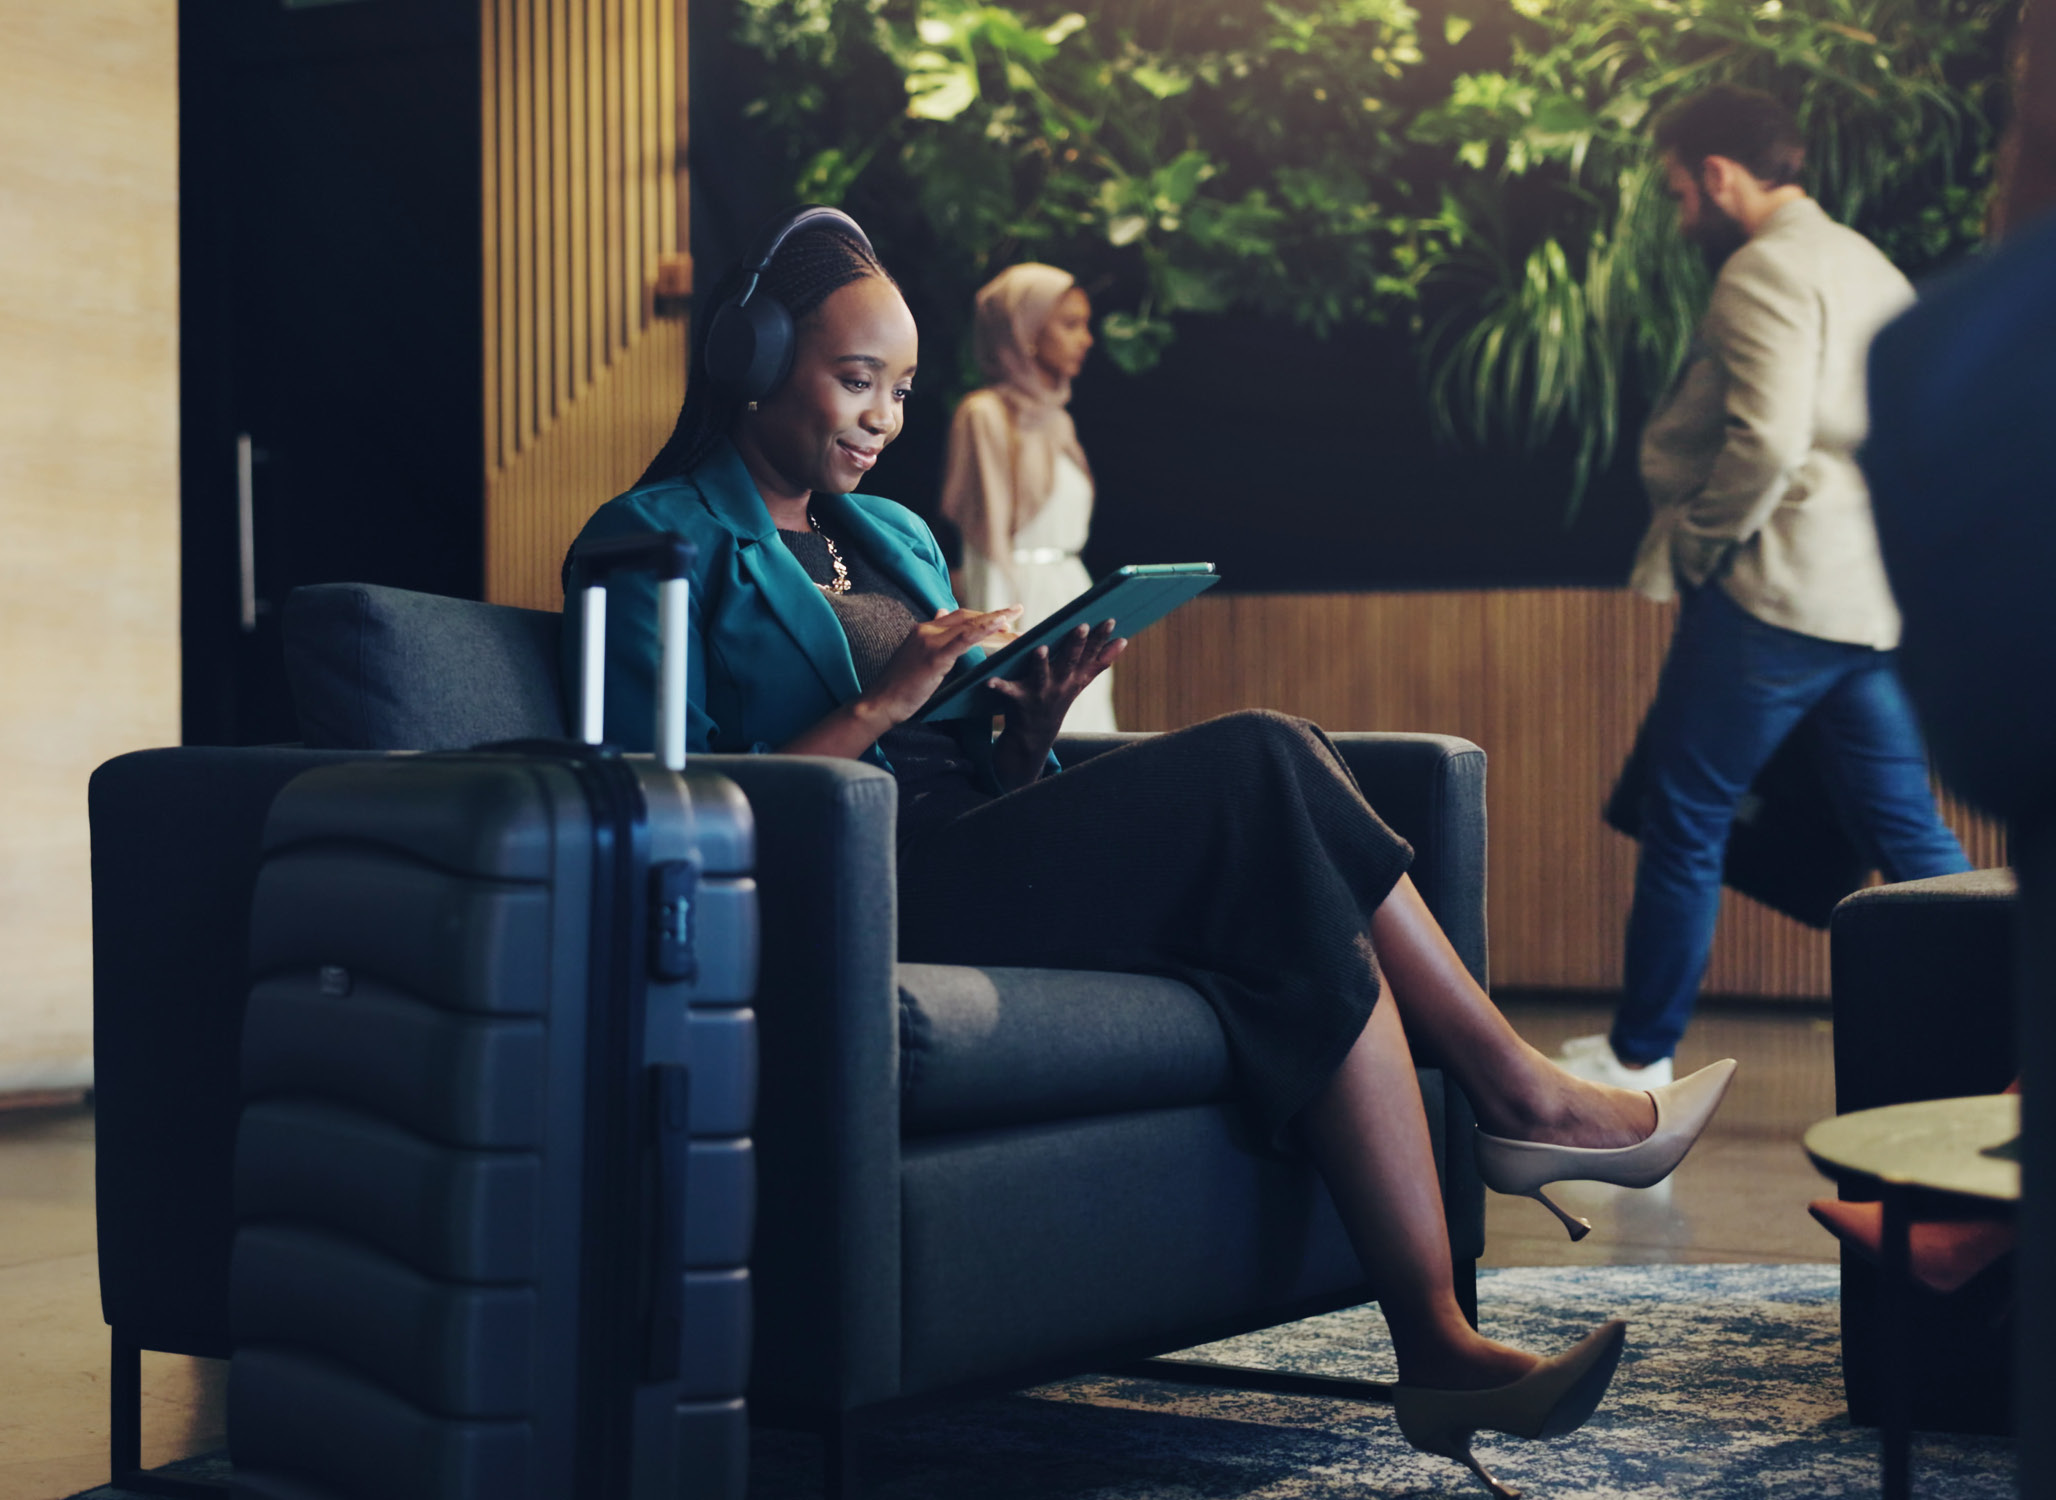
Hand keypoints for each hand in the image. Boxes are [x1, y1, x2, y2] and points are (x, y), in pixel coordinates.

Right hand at [858, 605, 1022, 727]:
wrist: (880, 703)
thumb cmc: (898, 687)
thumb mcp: (916, 656)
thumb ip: (932, 638)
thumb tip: (942, 612)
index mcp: (923, 629)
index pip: (958, 616)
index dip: (981, 616)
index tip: (1002, 618)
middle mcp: (926, 628)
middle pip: (967, 616)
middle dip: (994, 615)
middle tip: (1017, 616)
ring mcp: (930, 640)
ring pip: (970, 624)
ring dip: (996, 620)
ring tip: (1017, 618)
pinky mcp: (935, 655)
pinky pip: (965, 638)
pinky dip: (985, 629)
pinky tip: (1001, 625)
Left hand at [988, 619, 1126, 744]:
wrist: (1034, 735)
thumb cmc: (1058, 698)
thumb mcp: (1081, 681)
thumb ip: (1101, 661)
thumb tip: (1124, 641)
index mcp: (1074, 677)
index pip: (1091, 654)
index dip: (1101, 638)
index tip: (1111, 620)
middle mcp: (1060, 684)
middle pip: (1069, 661)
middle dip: (1076, 644)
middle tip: (1081, 626)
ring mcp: (1039, 692)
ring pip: (1041, 675)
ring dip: (1040, 663)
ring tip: (1040, 648)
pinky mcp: (1017, 699)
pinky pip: (1007, 691)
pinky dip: (998, 686)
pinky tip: (990, 680)